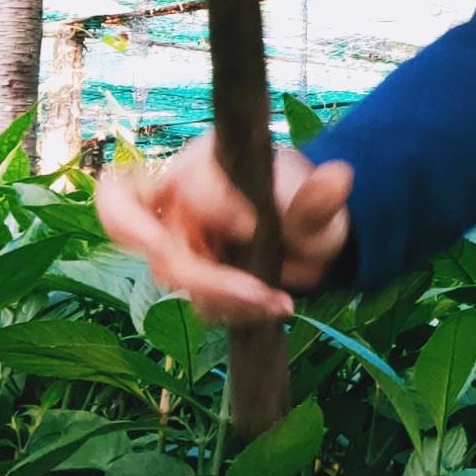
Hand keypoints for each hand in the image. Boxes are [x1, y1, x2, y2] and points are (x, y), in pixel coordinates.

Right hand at [96, 137, 351, 325]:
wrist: (310, 235)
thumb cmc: (303, 202)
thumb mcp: (317, 200)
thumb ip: (319, 197)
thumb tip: (339, 177)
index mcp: (201, 165)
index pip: (182, 184)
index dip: (211, 207)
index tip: (251, 226)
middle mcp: (176, 201)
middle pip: (136, 227)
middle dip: (183, 262)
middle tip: (232, 286)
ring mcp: (177, 242)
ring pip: (172, 274)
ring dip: (226, 295)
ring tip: (277, 302)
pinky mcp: (191, 277)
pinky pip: (197, 301)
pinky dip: (236, 310)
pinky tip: (274, 308)